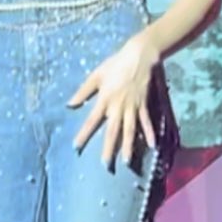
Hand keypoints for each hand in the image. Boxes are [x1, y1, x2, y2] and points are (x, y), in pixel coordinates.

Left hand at [70, 34, 158, 167]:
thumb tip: (70, 104)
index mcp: (104, 99)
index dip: (84, 134)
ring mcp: (133, 107)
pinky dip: (149, 133)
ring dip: (128, 146)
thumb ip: (83, 91)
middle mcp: (118, 106)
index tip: (76, 147)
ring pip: (130, 130)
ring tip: (126, 161)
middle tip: (106, 165)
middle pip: (112, 131)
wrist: (139, 56)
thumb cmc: (115, 64)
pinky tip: (151, 145)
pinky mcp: (143, 105)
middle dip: (109, 149)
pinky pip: (146, 121)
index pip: (91, 121)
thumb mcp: (96, 75)